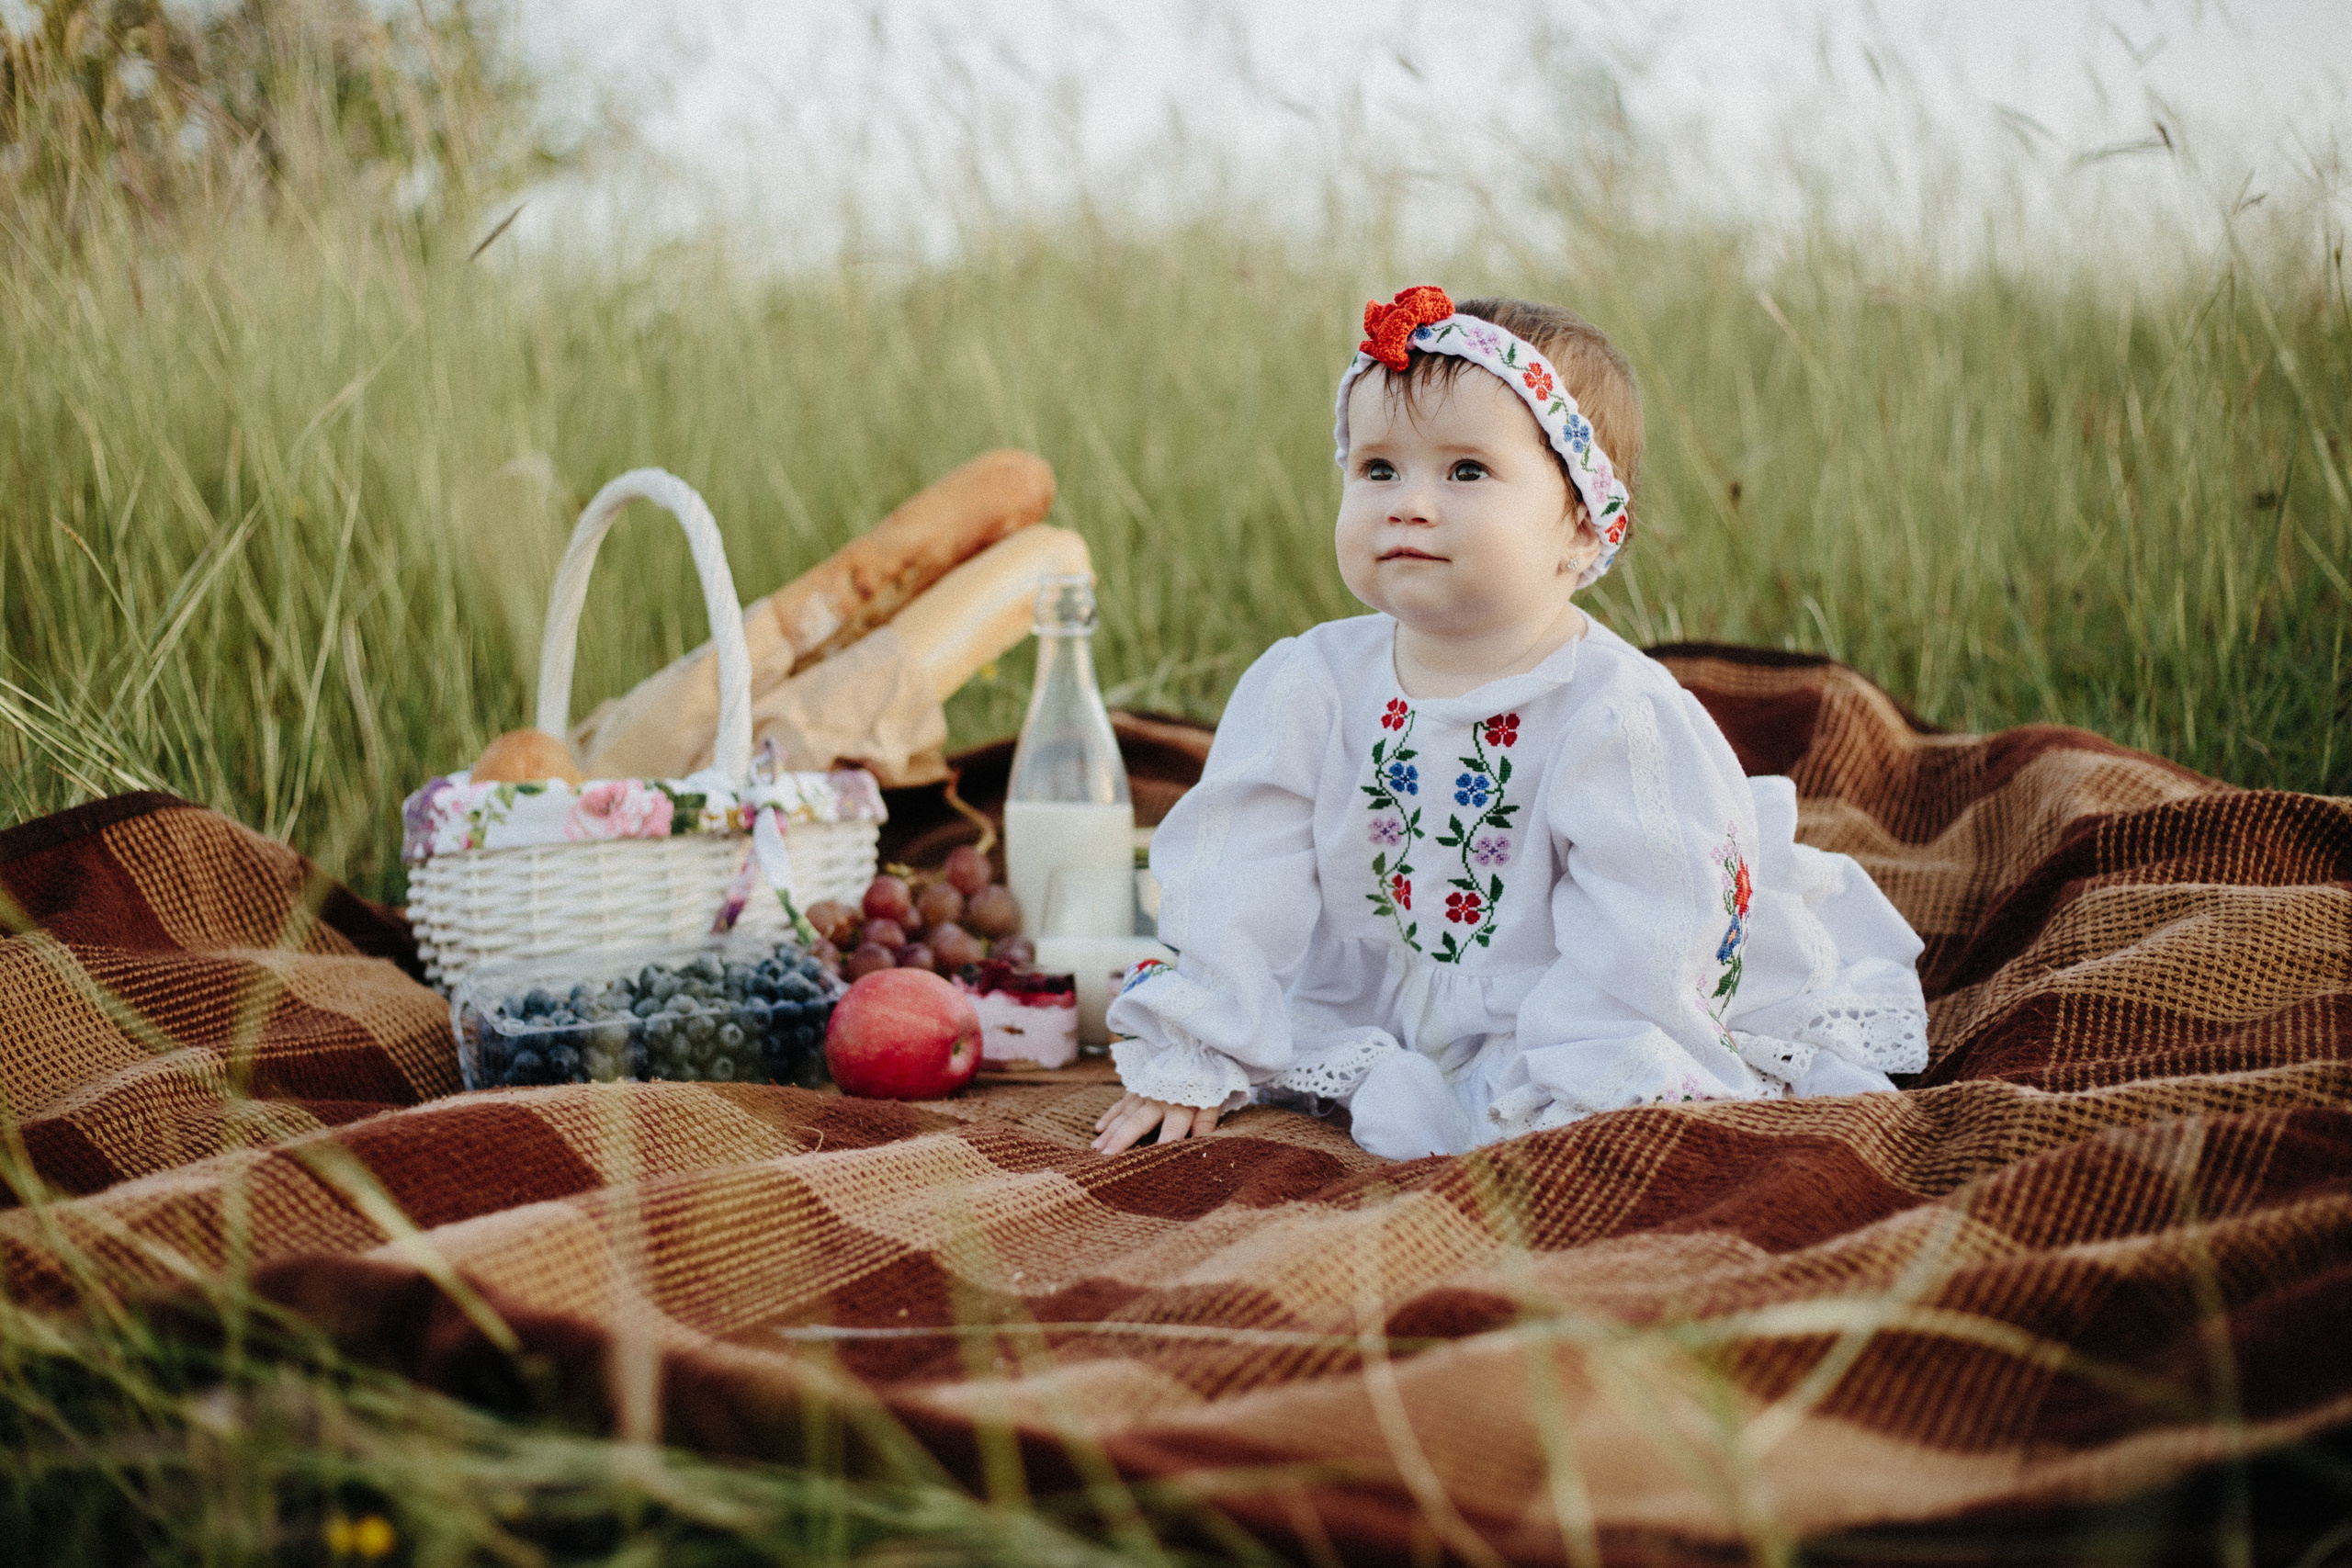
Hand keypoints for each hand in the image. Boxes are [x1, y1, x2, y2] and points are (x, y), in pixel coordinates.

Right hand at [1091, 1092, 1221, 1154]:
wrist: (1191, 1049)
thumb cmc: (1203, 1082)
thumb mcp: (1211, 1099)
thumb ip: (1205, 1121)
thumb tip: (1201, 1143)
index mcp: (1181, 1106)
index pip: (1173, 1128)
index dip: (1164, 1142)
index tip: (1152, 1158)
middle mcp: (1160, 1100)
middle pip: (1139, 1122)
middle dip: (1123, 1138)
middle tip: (1107, 1155)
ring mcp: (1145, 1094)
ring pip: (1125, 1114)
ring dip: (1110, 1131)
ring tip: (1097, 1148)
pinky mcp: (1137, 1088)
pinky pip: (1121, 1104)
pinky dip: (1109, 1115)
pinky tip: (1098, 1129)